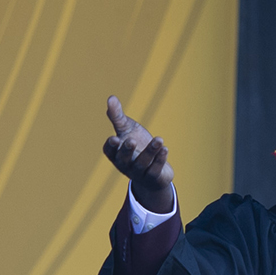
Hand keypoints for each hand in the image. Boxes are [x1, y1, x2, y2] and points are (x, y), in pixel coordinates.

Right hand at [102, 96, 174, 213]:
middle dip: (127, 151)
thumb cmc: (136, 146)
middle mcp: (125, 165)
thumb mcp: (127, 129)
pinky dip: (160, 159)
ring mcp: (139, 173)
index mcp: (116, 154)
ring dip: (150, 151)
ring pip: (143, 163)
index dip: (111, 147)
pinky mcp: (153, 177)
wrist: (152, 169)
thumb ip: (117, 116)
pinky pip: (155, 170)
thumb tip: (111, 97)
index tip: (114, 139)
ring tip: (159, 139)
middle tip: (131, 141)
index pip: (109, 151)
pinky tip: (165, 149)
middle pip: (124, 160)